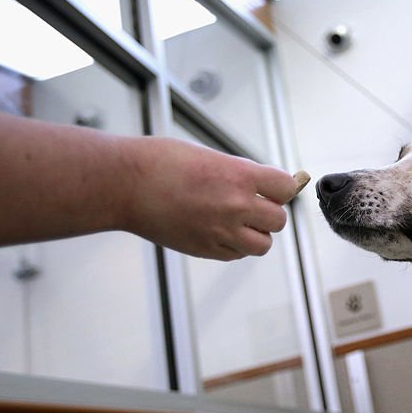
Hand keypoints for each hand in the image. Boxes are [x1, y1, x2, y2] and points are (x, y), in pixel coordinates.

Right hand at [120, 136, 296, 259]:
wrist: (125, 184)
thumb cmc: (161, 162)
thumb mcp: (210, 157)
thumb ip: (240, 174)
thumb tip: (262, 185)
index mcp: (239, 177)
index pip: (285, 188)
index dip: (281, 188)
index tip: (273, 188)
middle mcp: (235, 206)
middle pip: (278, 221)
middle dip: (269, 213)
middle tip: (254, 206)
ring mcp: (221, 231)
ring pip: (262, 245)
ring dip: (256, 235)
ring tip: (238, 222)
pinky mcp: (205, 250)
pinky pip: (236, 255)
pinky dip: (235, 247)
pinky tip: (220, 232)